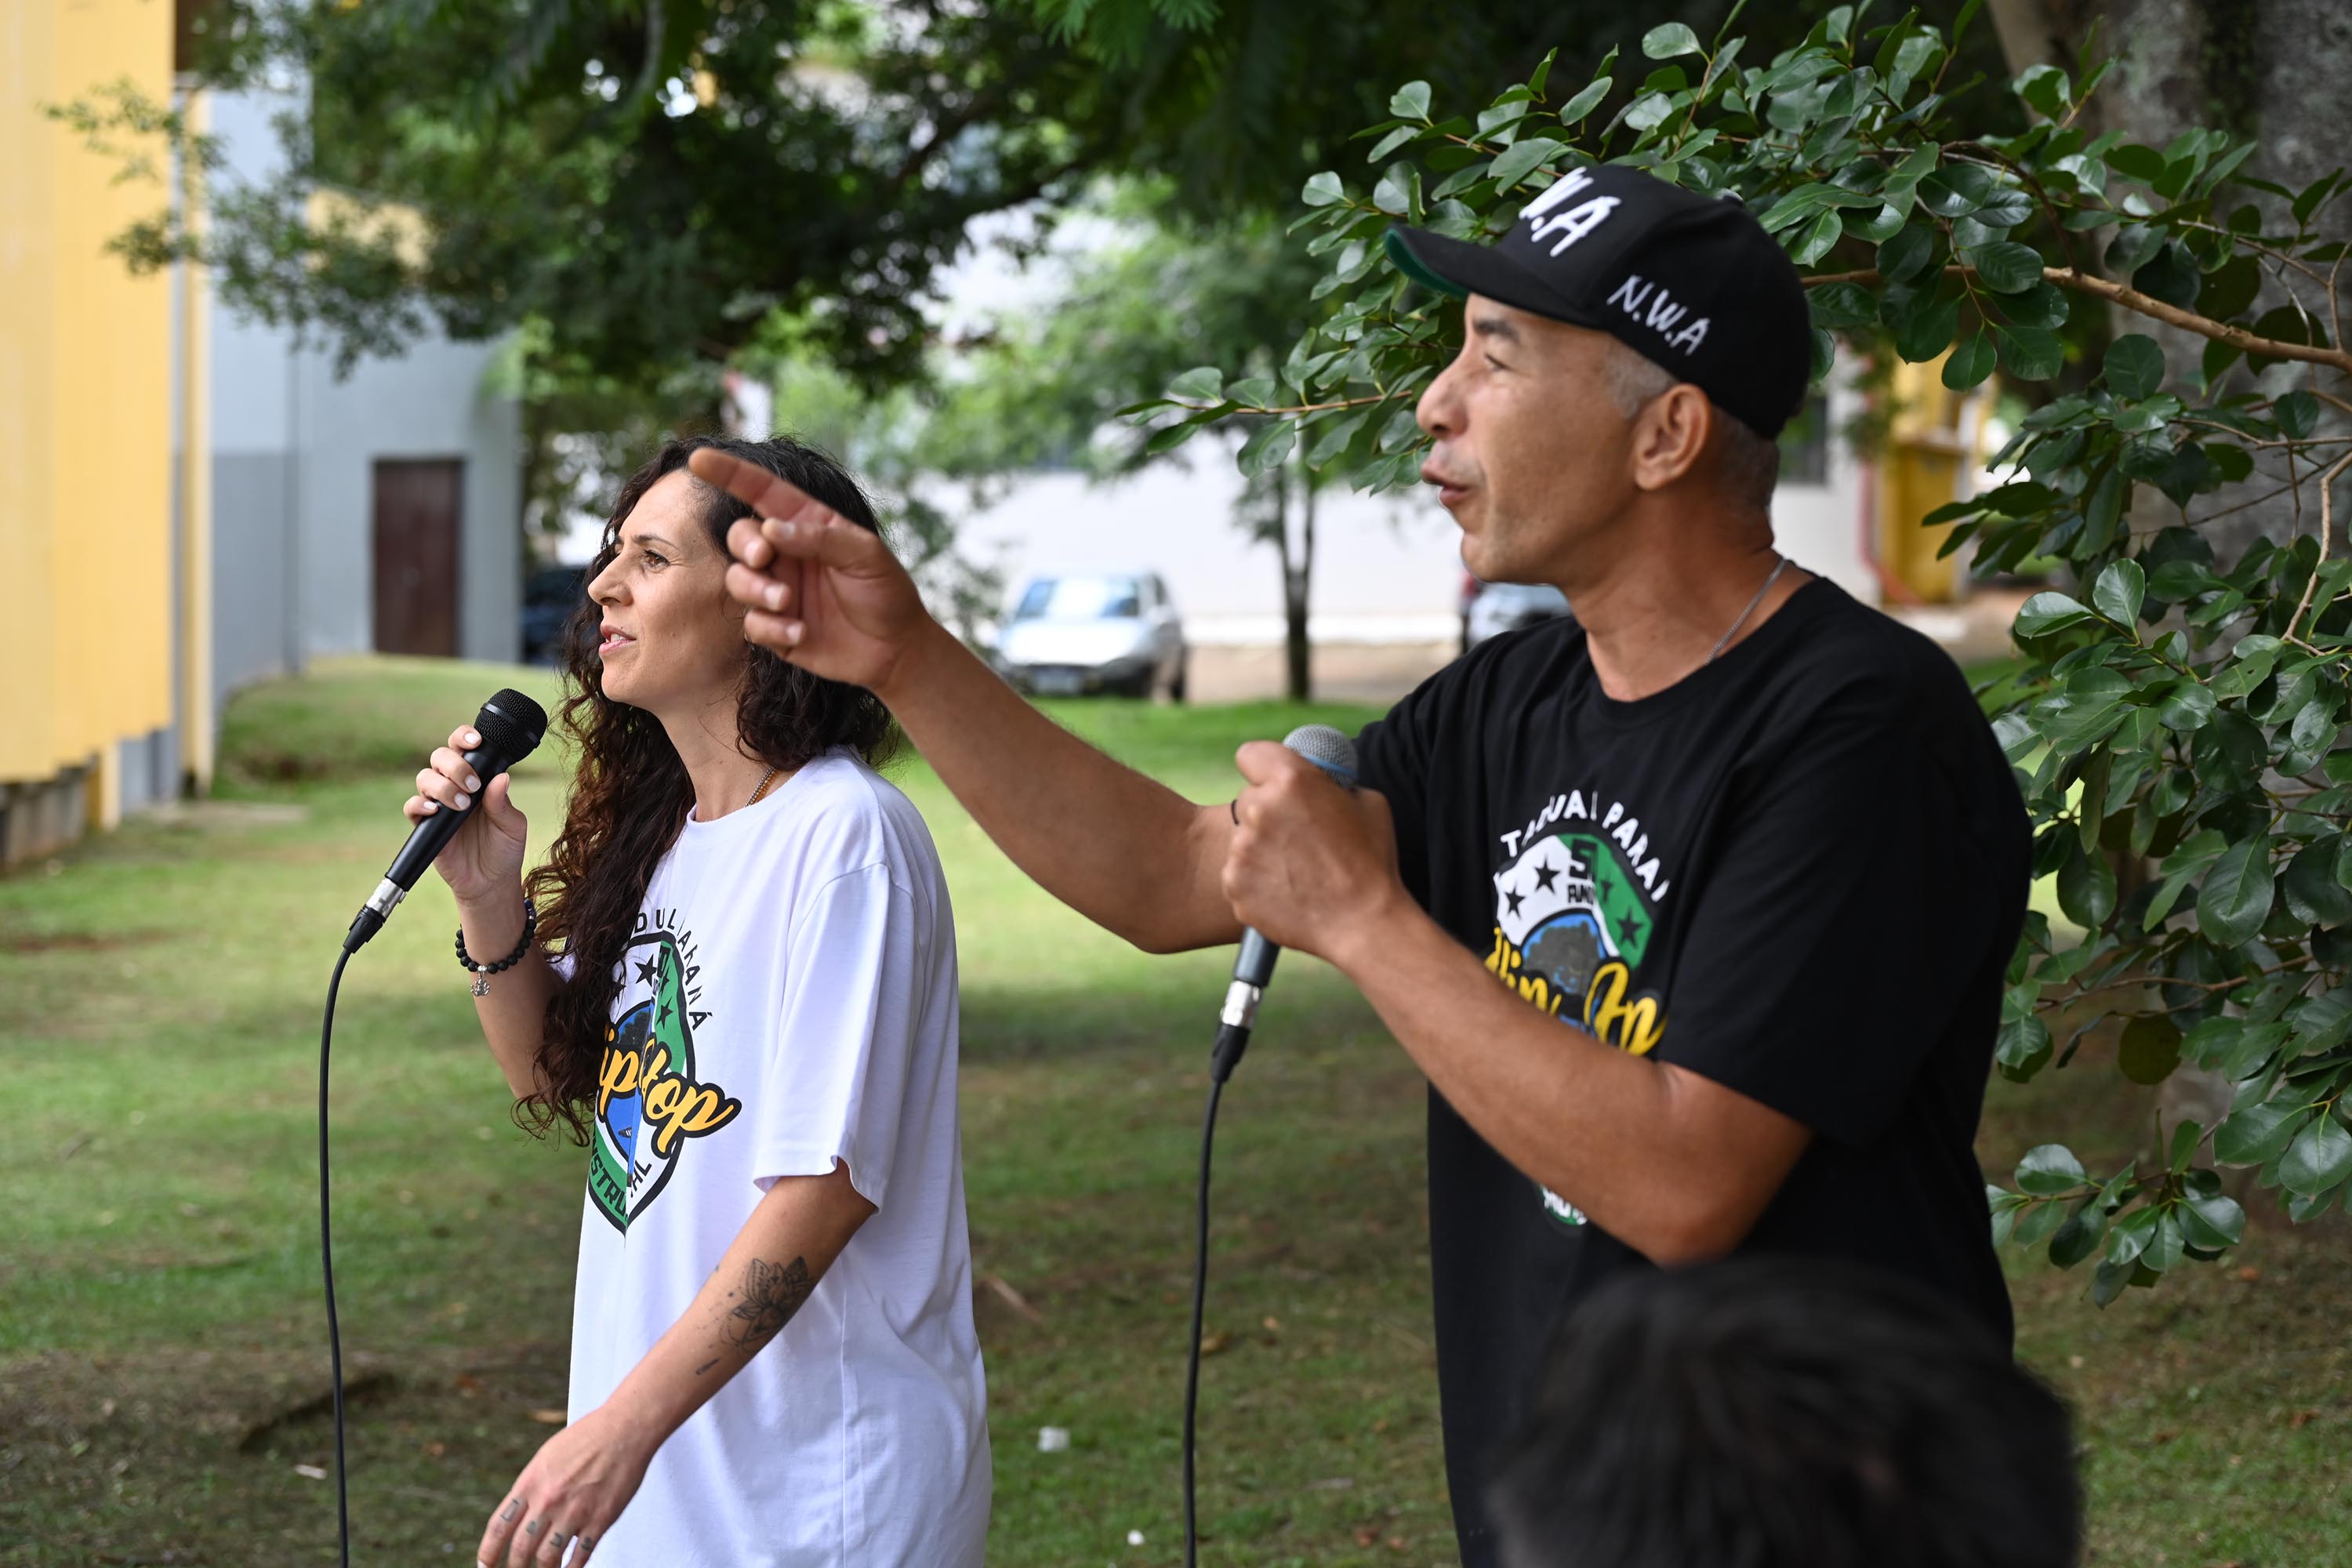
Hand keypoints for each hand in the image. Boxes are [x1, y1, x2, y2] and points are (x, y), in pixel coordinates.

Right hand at [402, 722, 528, 905]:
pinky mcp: (426, 825)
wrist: (491, 882)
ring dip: (441, 786)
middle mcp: (455, 786)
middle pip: (440, 756)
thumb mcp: (512, 826)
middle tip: (472, 786)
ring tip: (462, 805)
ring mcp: (438, 804)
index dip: (464, 737)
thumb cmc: (504, 849)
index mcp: (478, 779)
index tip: (475, 740)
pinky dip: (420, 805)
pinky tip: (435, 811)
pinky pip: (412, 807)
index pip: (465, 748)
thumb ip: (504, 803)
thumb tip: (501, 777)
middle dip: (455, 765)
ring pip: (425, 778)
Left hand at [475, 1403, 652, 1566]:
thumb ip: (531, 1488)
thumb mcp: (546, 1458)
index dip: (488, 1552)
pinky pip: (581, 1555)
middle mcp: (548, 1500)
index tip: (485, 1566)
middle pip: (521, 1549)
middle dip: (515, 1567)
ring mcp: (575, 1511)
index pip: (499, 1526)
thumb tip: (520, 1516)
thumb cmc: (586, 1438)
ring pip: (548, 1557)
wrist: (625, 1429)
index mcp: (530, 1483)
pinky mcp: (600, 1519)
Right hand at [689, 447, 943, 698]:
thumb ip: (820, 538)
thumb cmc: (886, 592)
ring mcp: (778, 590)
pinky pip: (753, 624)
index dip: (729, 473)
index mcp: (807, 525)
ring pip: (738, 580)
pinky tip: (801, 634)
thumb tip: (770, 529)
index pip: (762, 492)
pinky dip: (772, 628)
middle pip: (740, 536)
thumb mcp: (865, 555)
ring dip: (756, 590)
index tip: (697, 459)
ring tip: (788, 602)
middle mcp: (786, 554)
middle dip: (745, 544)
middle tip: (764, 557)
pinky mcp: (775, 628)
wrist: (896, 649)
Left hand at [1223, 742, 1406, 965]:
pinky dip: (1255, 880)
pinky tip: (1287, 891)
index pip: (1250, 755)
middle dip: (1267, 813)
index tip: (1274, 783)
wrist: (1363, 923)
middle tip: (1296, 836)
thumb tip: (1319, 781)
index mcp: (1292, 780)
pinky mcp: (1233, 884)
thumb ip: (1332, 783)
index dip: (1263, 769)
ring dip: (1261, 849)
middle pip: (1248, 800)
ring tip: (1297, 870)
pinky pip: (1238, 873)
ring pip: (1242, 839)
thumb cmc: (1372, 862)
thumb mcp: (1366, 802)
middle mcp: (1259, 809)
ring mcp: (1241, 849)